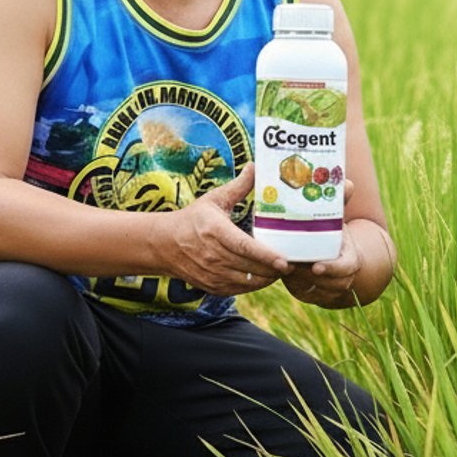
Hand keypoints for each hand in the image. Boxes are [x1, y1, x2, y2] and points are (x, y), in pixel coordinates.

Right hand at [153, 165, 288, 295]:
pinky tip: (263, 276)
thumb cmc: (193, 219)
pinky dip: (253, 285)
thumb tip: (254, 167)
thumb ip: (238, 186)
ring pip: (247, 282)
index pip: (245, 247)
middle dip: (274, 269)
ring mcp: (212, 274)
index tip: (284, 261)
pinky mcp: (212, 286)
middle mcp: (213, 255)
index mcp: (215, 231)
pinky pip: (239, 290)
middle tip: (293, 263)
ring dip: (267, 278)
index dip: (266, 256)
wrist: (164, 244)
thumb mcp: (214, 199)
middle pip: (250, 267)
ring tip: (280, 269)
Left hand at [282, 180, 361, 307]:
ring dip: (300, 281)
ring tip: (285, 267)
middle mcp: (343, 276)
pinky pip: (305, 294)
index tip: (316, 267)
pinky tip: (284, 273)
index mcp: (350, 257)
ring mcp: (329, 288)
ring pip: (315, 291)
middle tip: (291, 266)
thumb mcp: (334, 217)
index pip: (348, 267)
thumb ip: (339, 201)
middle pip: (332, 284)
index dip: (333, 269)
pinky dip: (295, 286)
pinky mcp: (314, 294)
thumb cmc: (328, 230)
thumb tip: (349, 183)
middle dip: (310, 277)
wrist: (326, 250)